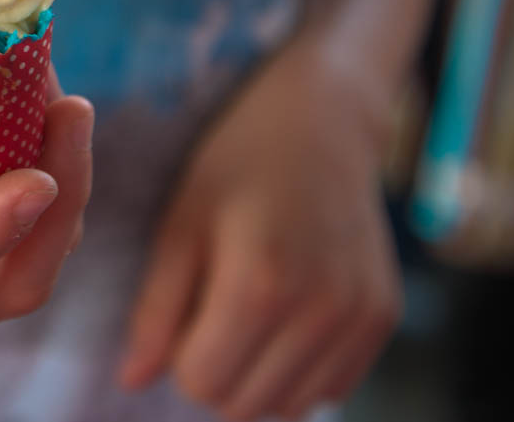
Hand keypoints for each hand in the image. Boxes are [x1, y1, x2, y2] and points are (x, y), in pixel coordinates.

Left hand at [117, 39, 401, 420]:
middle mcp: (322, 308)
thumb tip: (129, 381)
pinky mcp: (384, 317)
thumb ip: (156, 308)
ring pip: (287, 407)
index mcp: (262, 282)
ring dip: (255, 377)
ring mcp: (361, 316)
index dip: (178, 354)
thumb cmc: (237, 163)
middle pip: (242, 404)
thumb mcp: (182, 223)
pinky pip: (329, 389)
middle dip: (213, 370)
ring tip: (247, 310)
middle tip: (212, 307)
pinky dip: (297, 371)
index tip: (183, 308)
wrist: (322, 119)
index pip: (200, 381)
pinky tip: (285, 315)